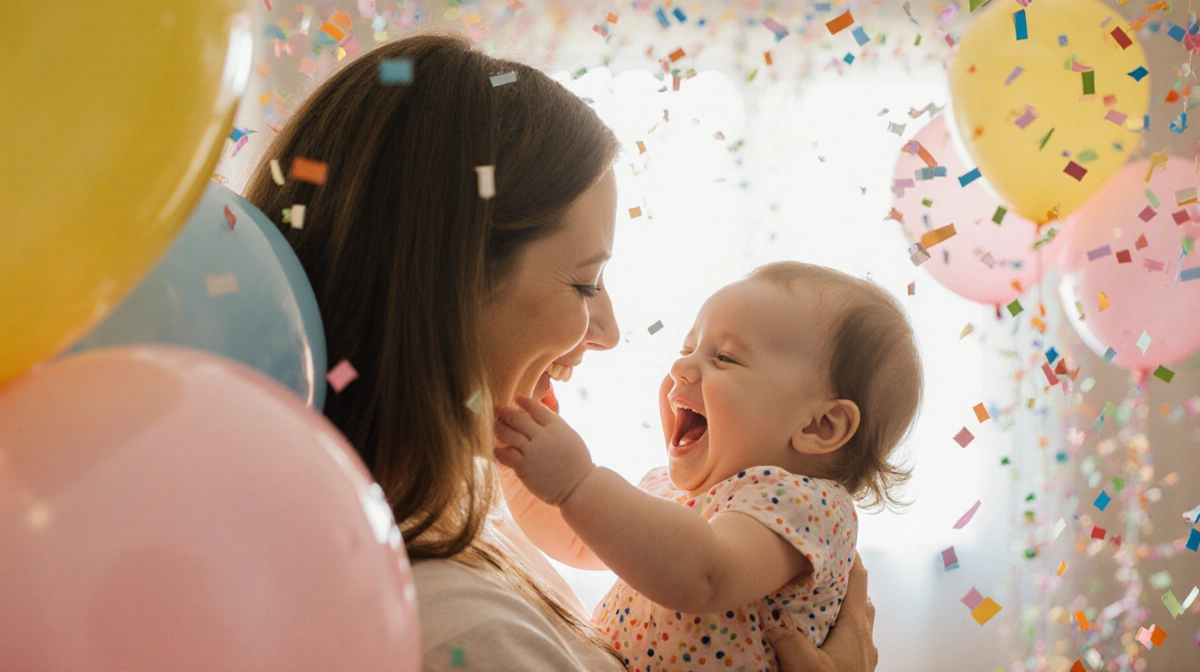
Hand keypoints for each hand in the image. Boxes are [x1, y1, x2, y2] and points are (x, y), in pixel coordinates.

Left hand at [493, 395, 595, 506]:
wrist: (579, 487)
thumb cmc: (576, 463)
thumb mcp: (570, 436)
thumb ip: (555, 425)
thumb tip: (540, 414)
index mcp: (557, 427)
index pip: (537, 408)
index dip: (525, 402)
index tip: (517, 398)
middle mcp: (543, 436)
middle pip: (519, 418)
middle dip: (505, 412)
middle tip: (497, 409)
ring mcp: (532, 451)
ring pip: (508, 434)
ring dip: (498, 428)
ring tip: (494, 425)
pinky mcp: (524, 467)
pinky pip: (505, 454)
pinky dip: (498, 450)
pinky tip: (495, 448)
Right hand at [761, 554, 876, 671]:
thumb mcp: (804, 666)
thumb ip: (786, 636)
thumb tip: (767, 609)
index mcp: (854, 627)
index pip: (858, 580)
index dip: (850, 555)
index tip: (836, 537)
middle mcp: (864, 636)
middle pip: (858, 596)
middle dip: (842, 577)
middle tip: (819, 566)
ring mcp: (863, 652)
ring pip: (856, 617)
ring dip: (841, 603)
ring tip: (817, 598)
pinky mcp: (858, 666)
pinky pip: (852, 635)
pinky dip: (839, 624)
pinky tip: (820, 633)